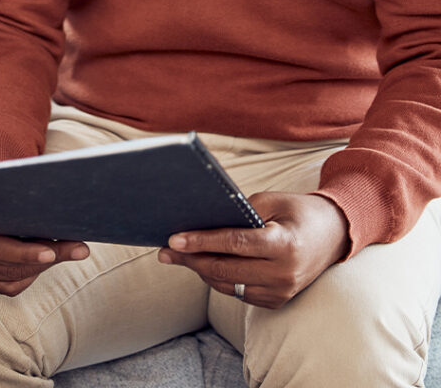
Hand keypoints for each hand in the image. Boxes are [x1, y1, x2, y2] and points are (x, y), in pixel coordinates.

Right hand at [0, 152, 89, 295]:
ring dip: (41, 266)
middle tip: (78, 249)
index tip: (52, 252)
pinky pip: (7, 285)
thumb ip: (20, 196)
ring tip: (67, 251)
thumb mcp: (1, 182)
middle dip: (47, 258)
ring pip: (11, 276)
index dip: (25, 253)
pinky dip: (29, 276)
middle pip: (8, 264)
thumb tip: (62, 209)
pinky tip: (43, 263)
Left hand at [157, 191, 349, 308]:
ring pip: (228, 285)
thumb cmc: (298, 210)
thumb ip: (239, 211)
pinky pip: (239, 293)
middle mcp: (283, 274)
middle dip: (191, 259)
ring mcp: (282, 291)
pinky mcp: (278, 300)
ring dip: (200, 271)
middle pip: (225, 269)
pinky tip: (202, 265)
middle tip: (164, 251)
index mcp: (283, 245)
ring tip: (177, 257)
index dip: (200, 242)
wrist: (336, 235)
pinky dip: (219, 279)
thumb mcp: (271, 201)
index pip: (233, 244)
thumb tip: (201, 220)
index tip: (172, 240)